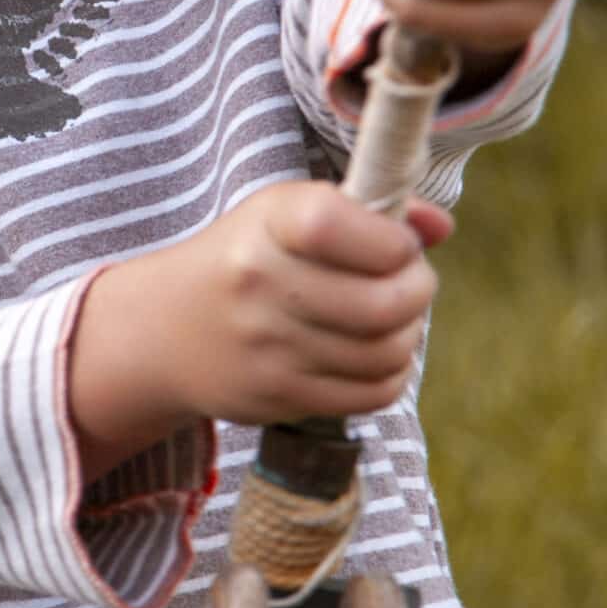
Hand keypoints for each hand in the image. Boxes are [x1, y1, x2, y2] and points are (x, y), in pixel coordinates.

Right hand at [69, 183, 451, 478]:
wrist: (164, 332)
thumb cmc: (245, 260)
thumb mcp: (287, 214)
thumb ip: (369, 211)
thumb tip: (442, 227)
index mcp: (267, 226)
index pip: (345, 226)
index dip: (393, 240)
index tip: (396, 243)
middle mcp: (262, 286)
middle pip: (385, 302)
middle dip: (418, 290)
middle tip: (410, 283)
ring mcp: (268, 348)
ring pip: (386, 352)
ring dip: (407, 334)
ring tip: (390, 319)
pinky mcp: (278, 396)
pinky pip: (372, 393)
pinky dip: (389, 373)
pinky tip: (372, 353)